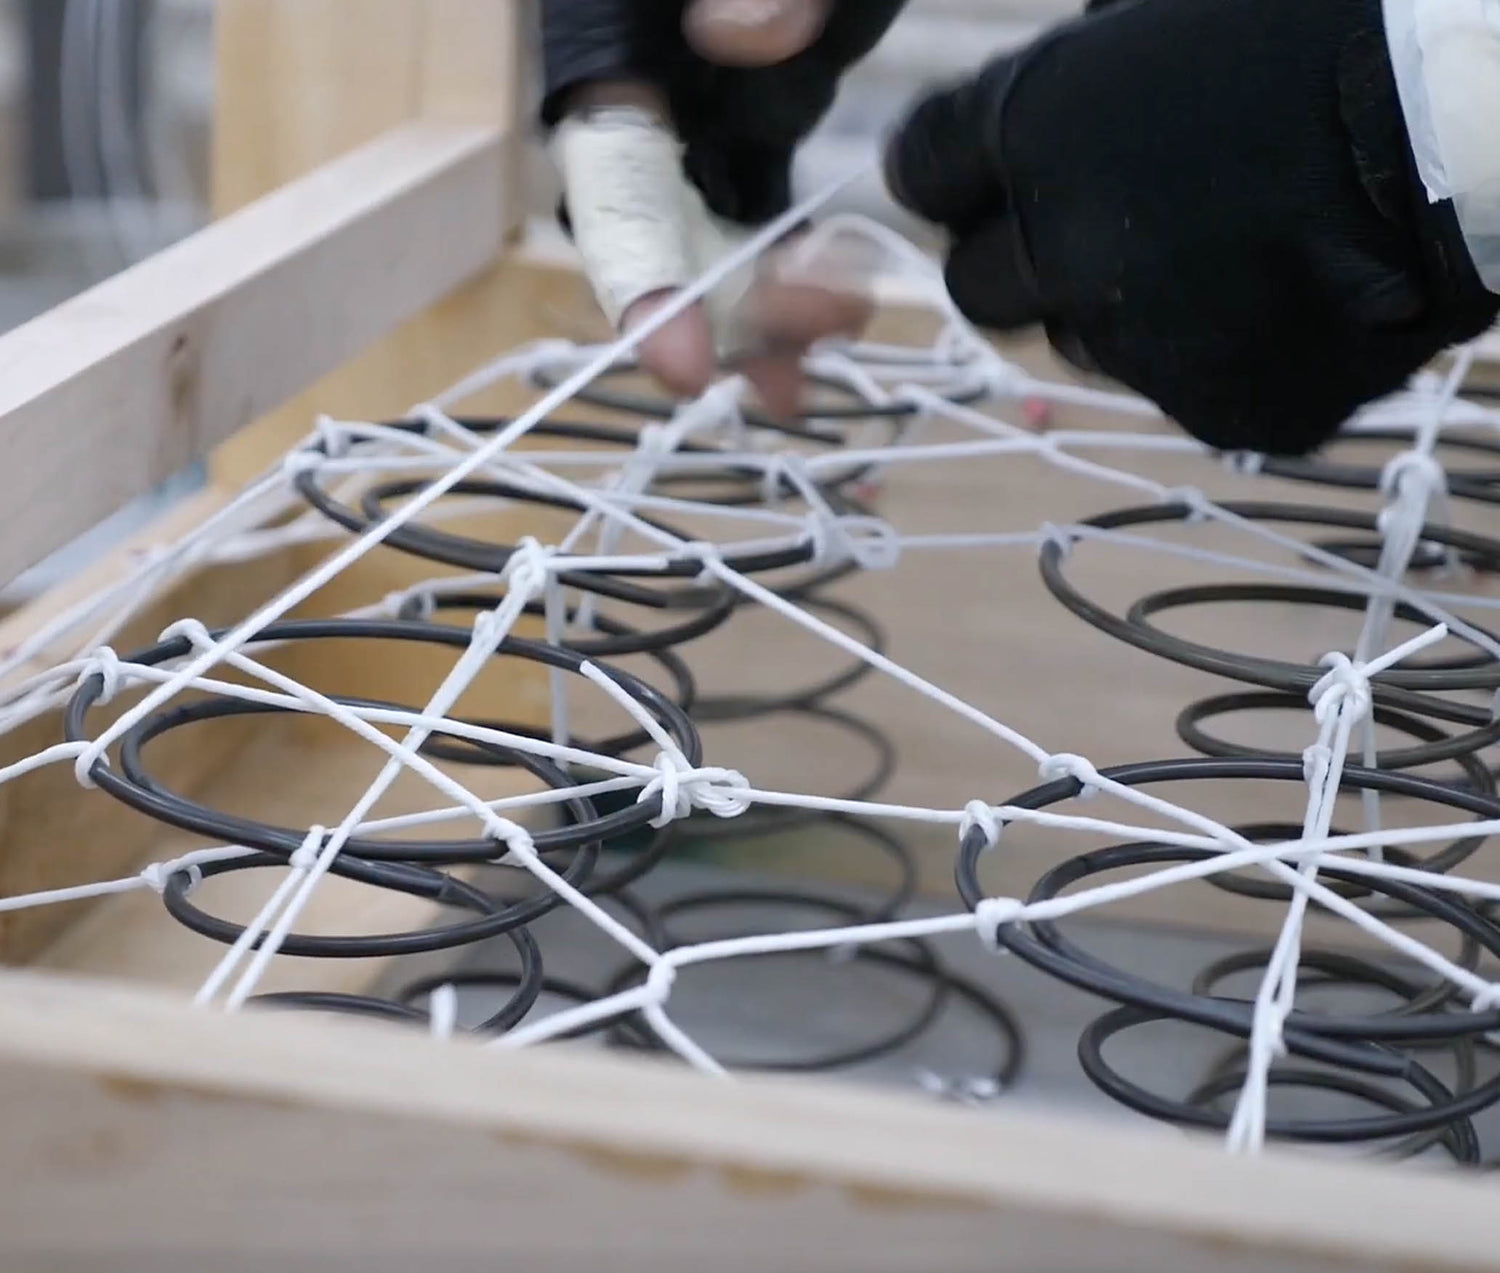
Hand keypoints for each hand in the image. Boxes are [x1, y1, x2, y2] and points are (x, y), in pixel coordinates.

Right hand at [544, 0, 903, 415]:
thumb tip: (744, 35)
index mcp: (608, 32)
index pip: (607, 170)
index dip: (637, 274)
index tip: (685, 362)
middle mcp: (642, 85)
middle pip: (659, 228)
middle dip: (726, 306)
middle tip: (813, 340)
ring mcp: (701, 106)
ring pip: (713, 235)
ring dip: (766, 312)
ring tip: (831, 353)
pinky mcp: (757, 115)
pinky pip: (764, 212)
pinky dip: (795, 273)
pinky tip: (835, 327)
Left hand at [884, 0, 1499, 454]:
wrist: (1473, 122)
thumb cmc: (1327, 27)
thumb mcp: (1167, 14)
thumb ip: (1071, 85)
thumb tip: (1019, 127)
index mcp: (1037, 127)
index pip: (919, 174)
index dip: (950, 175)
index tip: (977, 175)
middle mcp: (1063, 246)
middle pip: (974, 286)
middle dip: (1016, 257)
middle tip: (1091, 225)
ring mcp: (1140, 340)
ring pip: (1078, 344)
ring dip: (1116, 306)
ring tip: (1221, 247)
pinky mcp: (1217, 405)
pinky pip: (1179, 385)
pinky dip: (1213, 350)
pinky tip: (1283, 292)